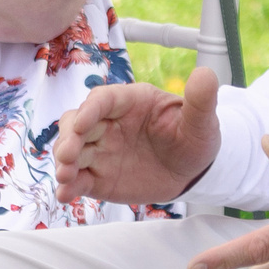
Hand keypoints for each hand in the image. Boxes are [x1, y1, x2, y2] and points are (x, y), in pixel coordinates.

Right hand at [55, 72, 221, 202]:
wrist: (192, 171)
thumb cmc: (194, 138)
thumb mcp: (202, 121)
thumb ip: (201, 100)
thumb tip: (205, 74)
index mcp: (131, 102)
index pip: (103, 99)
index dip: (89, 110)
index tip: (81, 123)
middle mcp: (109, 124)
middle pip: (76, 123)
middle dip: (68, 138)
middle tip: (68, 155)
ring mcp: (101, 150)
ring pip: (72, 150)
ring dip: (63, 162)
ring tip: (65, 177)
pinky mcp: (98, 177)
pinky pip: (78, 179)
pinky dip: (68, 186)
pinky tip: (65, 195)